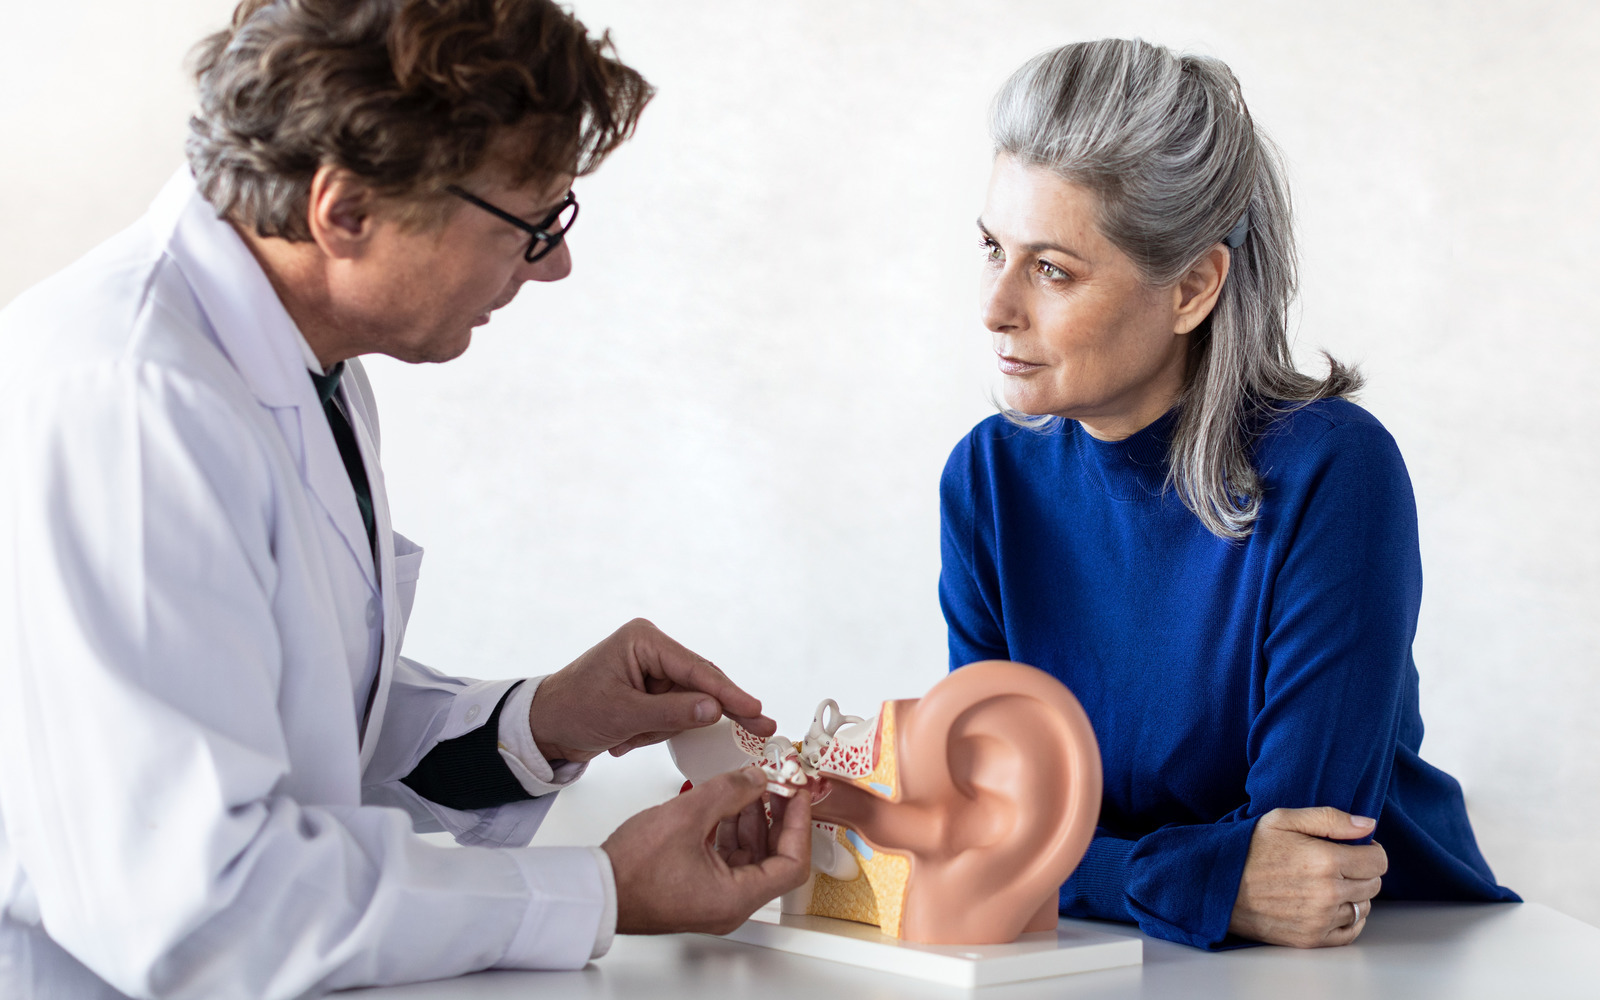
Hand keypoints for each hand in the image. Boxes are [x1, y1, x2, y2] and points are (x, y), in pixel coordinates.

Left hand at [528, 618, 774, 762]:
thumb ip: (672, 712)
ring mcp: (652, 671)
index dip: (729, 692)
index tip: (756, 710)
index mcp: (644, 640)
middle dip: (710, 712)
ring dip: (658, 730)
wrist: (541, 728)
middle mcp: (652, 650)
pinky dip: (651, 733)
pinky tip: (623, 739)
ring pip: (687, 705)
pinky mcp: (650, 692)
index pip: (696, 669)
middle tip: (762, 727)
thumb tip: (715, 709)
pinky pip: (672, 715)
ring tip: (624, 738)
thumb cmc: (572, 711)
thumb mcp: (623, 715)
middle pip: (700, 683)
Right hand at [602, 767, 813, 934]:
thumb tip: (756, 778)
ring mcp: (714, 899)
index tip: (799, 795)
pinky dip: (731, 829)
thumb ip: (728, 791)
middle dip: (777, 817)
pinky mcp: (698, 889)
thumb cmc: (631, 870)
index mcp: (736, 898)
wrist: (595, 891)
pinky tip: (725, 803)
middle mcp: (730, 905)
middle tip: (779, 785)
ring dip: (753, 819)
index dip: (800, 824)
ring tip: (751, 786)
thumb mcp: (687, 817)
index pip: (792, 864)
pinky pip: (728, 858)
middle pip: (774, 859)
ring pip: (750, 856)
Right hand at [1229, 807, 1387, 947]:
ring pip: (1363, 908)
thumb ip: (1330, 819)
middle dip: (1363, 871)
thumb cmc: (1248, 848)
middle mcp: (1328, 893)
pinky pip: (1350, 932)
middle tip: (1339, 863)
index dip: (1371, 851)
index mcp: (1325, 860)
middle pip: (1373, 885)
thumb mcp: (1283, 819)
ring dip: (1354, 895)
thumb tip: (1369, 826)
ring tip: (1329, 883)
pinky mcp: (1311, 938)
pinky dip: (1349, 919)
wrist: (1217, 884)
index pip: (1379, 861)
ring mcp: (1320, 919)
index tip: (1357, 848)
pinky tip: (1332, 905)